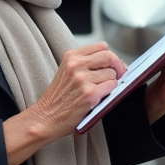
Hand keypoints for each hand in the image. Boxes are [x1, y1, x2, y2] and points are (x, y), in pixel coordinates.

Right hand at [2, 42, 126, 164]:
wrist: (45, 118)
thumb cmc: (58, 99)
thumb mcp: (67, 72)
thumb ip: (86, 64)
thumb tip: (114, 63)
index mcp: (71, 56)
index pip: (102, 46)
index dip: (111, 56)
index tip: (113, 65)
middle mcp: (76, 64)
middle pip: (109, 56)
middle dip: (118, 66)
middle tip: (119, 76)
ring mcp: (82, 79)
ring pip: (112, 73)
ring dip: (112, 83)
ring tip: (101, 91)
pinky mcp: (89, 94)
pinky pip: (112, 87)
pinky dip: (111, 92)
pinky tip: (100, 97)